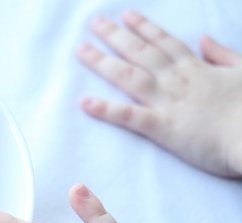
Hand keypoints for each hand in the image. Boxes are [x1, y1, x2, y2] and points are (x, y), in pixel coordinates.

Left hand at [77, 10, 241, 177]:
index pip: (163, 42)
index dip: (143, 27)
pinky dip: (105, 109)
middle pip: (139, 52)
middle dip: (114, 36)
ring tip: (80, 49)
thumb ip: (222, 55)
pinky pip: (129, 116)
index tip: (125, 15)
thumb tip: (204, 39)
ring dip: (102, 62)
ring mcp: (167, 102)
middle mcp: (176, 80)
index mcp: (196, 69)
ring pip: (128, 76)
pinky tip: (84, 103)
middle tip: (94, 23)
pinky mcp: (162, 127)